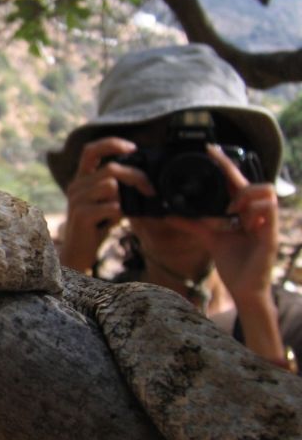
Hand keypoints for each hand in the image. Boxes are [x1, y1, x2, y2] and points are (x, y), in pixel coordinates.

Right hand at [59, 137, 154, 271]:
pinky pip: (111, 206)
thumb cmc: (95, 226)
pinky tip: (120, 220)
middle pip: (110, 169)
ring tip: (130, 209)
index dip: (111, 144)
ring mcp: (77, 200)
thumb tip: (144, 177)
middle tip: (150, 189)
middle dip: (135, 176)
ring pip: (110, 185)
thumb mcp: (106, 202)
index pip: (91, 150)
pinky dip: (122, 213)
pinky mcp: (82, 215)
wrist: (77, 253)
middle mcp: (76, 186)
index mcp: (81, 179)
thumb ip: (117, 188)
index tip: (133, 148)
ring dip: (128, 197)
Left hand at [166, 145, 282, 359]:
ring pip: (264, 190)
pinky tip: (239, 217)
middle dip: (230, 167)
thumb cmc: (233, 263)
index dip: (224, 165)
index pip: (234, 182)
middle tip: (211, 158)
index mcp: (242, 212)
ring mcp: (265, 222)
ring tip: (229, 209)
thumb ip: (192, 224)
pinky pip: (269, 210)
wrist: (244, 289)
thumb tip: (169, 215)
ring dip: (244, 194)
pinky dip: (253, 208)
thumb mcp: (209, 238)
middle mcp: (255, 214)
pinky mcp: (270, 234)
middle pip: (249, 181)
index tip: (209, 150)